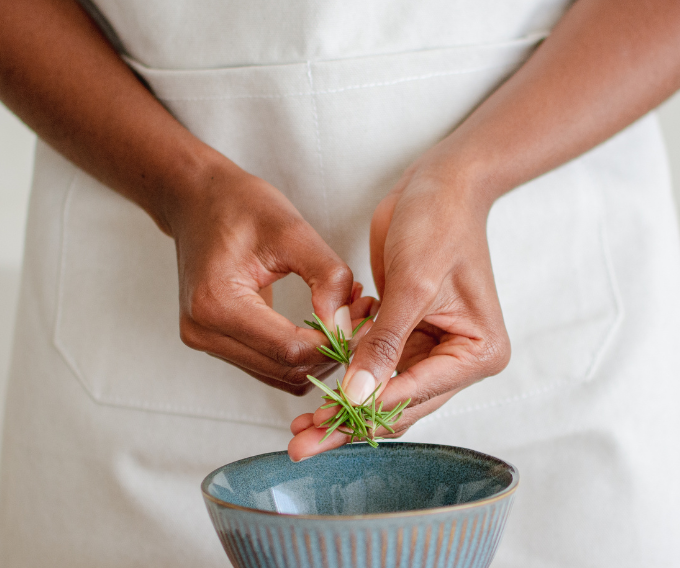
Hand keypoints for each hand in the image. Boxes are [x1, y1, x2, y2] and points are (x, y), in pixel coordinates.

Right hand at [164, 161, 372, 394]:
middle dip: (333, 351)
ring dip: (319, 354)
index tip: (367, 318)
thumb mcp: (292, 229)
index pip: (290, 349)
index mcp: (217, 304)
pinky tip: (322, 323)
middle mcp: (204, 331)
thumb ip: (327, 277)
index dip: (336, 343)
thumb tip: (348, 325)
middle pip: (286, 369)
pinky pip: (269, 365)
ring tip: (347, 316)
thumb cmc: (239, 205)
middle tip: (364, 317)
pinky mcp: (215, 341)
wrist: (195, 200)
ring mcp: (205, 340)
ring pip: (281, 374)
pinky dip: (301, 352)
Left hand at [288, 158, 509, 458]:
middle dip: (349, 422)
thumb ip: (384, 344)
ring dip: (344, 406)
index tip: (322, 426)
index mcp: (477, 352)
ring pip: (382, 391)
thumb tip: (356, 396)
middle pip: (398, 403)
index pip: (415, 393)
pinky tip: (317, 390)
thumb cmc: (439, 224)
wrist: (438, 185)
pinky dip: (348, 376)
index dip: (367, 411)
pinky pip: (375, 366)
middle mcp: (458, 358)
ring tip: (301, 427)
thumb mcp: (412, 284)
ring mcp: (432, 348)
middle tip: (304, 444)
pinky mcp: (407, 333)